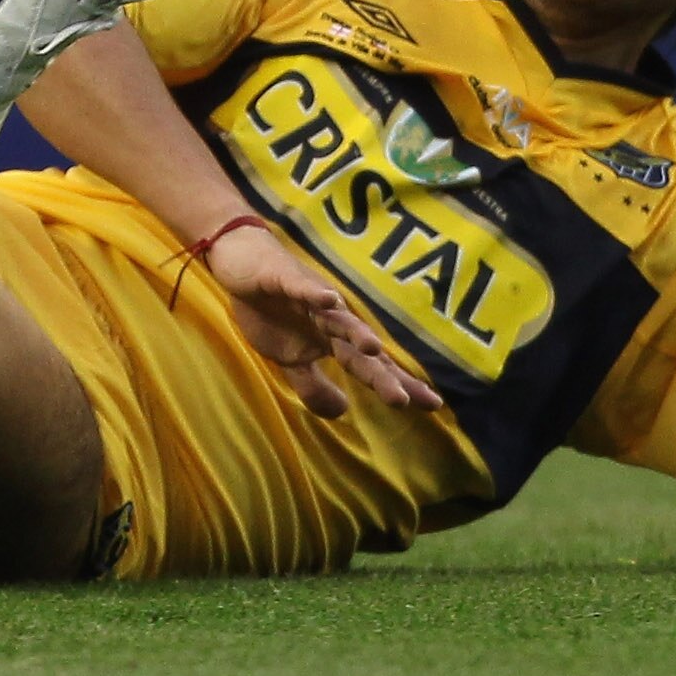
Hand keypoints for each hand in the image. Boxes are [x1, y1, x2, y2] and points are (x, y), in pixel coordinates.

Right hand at [206, 221, 444, 419]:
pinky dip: (314, 293)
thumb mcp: (288, 360)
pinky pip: (302, 288)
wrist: (241, 262)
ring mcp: (312, 298)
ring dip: (355, 331)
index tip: (433, 405)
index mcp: (333, 341)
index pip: (371, 366)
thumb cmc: (270, 310)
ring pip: (338, 318)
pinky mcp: (287, 279)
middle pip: (361, 349)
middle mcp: (331, 319)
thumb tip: (343, 413)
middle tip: (406, 400)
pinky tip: (328, 300)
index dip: (399, 383)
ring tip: (373, 348)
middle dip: (383, 373)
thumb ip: (314, 386)